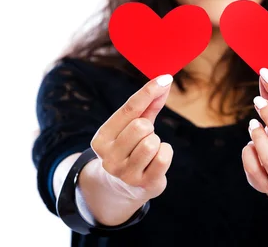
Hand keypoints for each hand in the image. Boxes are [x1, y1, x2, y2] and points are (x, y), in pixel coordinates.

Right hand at [90, 74, 174, 201]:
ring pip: (152, 142)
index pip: (128, 108)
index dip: (148, 91)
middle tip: (144, 138)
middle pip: (142, 126)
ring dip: (156, 142)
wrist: (123, 188)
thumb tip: (164, 81)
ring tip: (148, 151)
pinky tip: (156, 161)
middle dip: (149, 128)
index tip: (165, 78)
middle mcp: (109, 157)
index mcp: (102, 138)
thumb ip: (148, 104)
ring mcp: (125, 173)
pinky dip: (165, 153)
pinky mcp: (144, 184)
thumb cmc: (131, 148)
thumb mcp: (133, 125)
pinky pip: (164, 157)